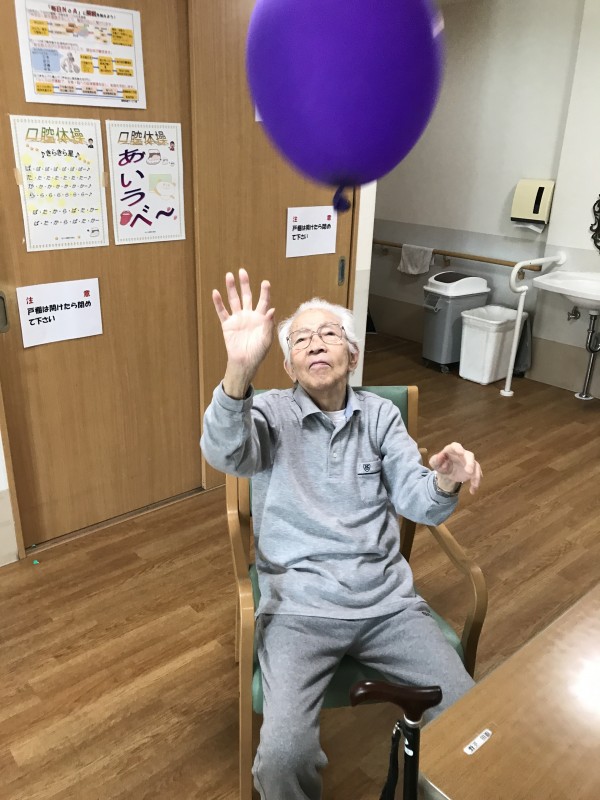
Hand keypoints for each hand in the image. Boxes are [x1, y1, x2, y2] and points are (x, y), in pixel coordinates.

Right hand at [213, 269, 274, 396]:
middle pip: (247, 296)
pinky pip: (222, 311)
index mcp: (260, 318)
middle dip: (245, 284)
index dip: (264, 292)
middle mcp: (249, 315)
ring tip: (229, 276)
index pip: (263, 301)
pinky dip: (218, 303)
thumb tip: (272, 309)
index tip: (265, 282)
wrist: (245, 362)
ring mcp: (238, 319)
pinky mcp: (227, 324)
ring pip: (234, 300)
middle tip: (242, 271)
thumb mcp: (267, 339)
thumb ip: (268, 323)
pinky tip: (216, 292)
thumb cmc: (258, 352)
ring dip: (231, 288)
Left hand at [429, 442, 481, 494]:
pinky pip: (477, 475)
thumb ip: (435, 459)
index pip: (455, 446)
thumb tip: (439, 456)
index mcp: (451, 450)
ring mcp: (469, 462)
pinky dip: (476, 483)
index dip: (458, 449)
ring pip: (476, 466)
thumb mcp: (434, 463)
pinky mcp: (473, 470)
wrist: (446, 473)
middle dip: (470, 463)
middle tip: (469, 471)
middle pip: (469, 455)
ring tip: (474, 484)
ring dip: (476, 475)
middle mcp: (462, 454)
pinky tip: (472, 490)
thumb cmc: (440, 464)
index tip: (461, 452)